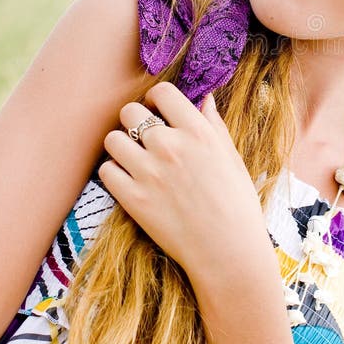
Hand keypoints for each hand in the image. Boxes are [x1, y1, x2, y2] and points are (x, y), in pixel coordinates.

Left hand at [99, 82, 268, 277]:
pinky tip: (129, 181)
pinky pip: (106, 170)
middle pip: (130, 112)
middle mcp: (170, 146)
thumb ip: (214, 125)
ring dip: (121, 146)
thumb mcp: (231, 157)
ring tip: (134, 159)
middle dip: (135, 121)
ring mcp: (149, 172)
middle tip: (144, 136)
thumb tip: (205, 99)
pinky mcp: (133, 199)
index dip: (156, 99)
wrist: (228, 250)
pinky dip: (115, 173)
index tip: (158, 110)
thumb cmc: (237, 204)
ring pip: (113, 139)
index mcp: (197, 132)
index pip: (162, 92)